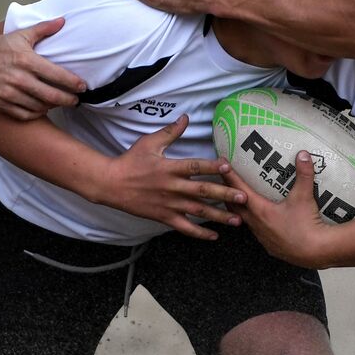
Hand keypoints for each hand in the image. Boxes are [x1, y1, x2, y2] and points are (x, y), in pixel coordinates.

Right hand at [0, 18, 87, 119]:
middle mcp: (18, 78)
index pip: (56, 75)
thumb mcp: (19, 35)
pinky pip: (26, 115)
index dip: (73, 83)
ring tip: (60, 102)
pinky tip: (43, 108)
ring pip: (40, 107)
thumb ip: (43, 29)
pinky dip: (37, 113)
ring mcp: (9, 94)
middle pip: (51, 95)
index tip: (82, 86)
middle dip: (68, 99)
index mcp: (25, 60)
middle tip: (76, 100)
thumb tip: (62, 21)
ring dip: (53, 106)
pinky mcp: (2, 104)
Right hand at [91, 115, 247, 239]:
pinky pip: (184, 227)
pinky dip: (199, 233)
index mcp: (169, 167)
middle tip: (243, 197)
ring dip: (219, 216)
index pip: (195, 167)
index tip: (228, 167)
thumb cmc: (130, 161)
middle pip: (202, 191)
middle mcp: (172, 187)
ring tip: (237, 219)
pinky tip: (214, 236)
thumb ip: (170, 132)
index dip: (212, 167)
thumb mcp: (149, 143)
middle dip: (224, 194)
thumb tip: (186, 118)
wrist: (111, 184)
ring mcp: (169, 204)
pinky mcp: (164, 217)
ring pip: (197, 211)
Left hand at [223, 151, 334, 267]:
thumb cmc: (307, 225)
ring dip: (239, 209)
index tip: (222, 165)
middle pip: (234, 207)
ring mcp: (262, 237)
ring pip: (244, 221)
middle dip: (228, 193)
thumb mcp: (304, 196)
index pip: (240, 190)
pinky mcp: (270, 246)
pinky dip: (253, 222)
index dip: (230, 177)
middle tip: (225, 181)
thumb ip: (303, 174)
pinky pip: (256, 231)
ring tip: (239, 199)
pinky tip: (260, 220)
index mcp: (260, 211)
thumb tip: (303, 154)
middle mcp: (257, 224)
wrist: (316, 252)